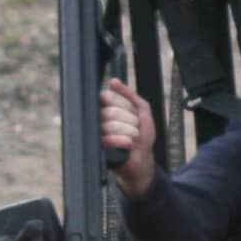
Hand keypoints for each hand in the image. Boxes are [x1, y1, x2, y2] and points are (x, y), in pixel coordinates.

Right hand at [98, 79, 162, 196]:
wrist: (142, 159)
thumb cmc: (142, 135)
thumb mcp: (142, 110)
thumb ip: (130, 94)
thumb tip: (113, 81)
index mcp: (106, 108)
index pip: (107, 96)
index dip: (123, 104)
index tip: (132, 112)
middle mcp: (98, 119)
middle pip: (111, 111)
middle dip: (130, 120)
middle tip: (135, 128)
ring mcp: (97, 134)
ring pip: (111, 125)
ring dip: (131, 132)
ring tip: (133, 138)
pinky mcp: (98, 148)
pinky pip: (108, 139)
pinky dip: (124, 141)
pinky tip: (129, 144)